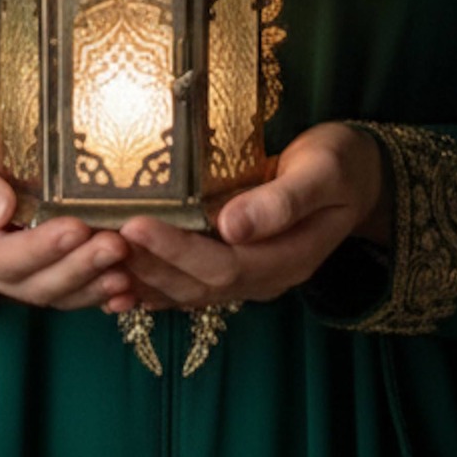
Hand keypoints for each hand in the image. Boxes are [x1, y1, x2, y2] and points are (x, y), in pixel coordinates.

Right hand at [0, 98, 138, 310]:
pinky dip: (95, 290)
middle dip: (77, 268)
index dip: (40, 249)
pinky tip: (128, 286)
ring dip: (91, 283)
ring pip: (53, 290)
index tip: (77, 227)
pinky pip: (65, 287)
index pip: (0, 258)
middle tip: (117, 245)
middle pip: (32, 283)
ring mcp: (10, 268)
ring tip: (128, 267)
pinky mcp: (34, 261)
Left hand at [111, 121, 387, 313]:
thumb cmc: (341, 165)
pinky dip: (153, 285)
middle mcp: (263, 278)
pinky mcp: (236, 263)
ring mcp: (249, 276)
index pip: (221, 265)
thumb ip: (283, 202)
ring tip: (95, 262)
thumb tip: (232, 225)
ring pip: (187, 291)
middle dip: (146, 265)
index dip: (175, 250)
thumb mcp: (322, 174)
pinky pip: (189, 284)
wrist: (360, 176)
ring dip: (142, 280)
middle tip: (99, 240)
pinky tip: (117, 282)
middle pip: (196, 285)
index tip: (135, 226)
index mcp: (285, 260)